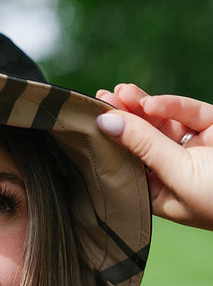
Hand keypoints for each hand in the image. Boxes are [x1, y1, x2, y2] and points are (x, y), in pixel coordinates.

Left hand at [95, 83, 212, 230]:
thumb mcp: (178, 174)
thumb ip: (144, 146)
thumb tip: (106, 123)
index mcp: (160, 193)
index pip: (127, 164)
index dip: (110, 144)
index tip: (92, 121)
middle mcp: (174, 170)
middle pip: (141, 140)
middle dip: (123, 119)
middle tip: (100, 99)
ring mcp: (194, 148)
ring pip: (162, 122)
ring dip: (142, 107)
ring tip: (120, 92)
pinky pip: (189, 112)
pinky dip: (172, 105)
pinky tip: (150, 103)